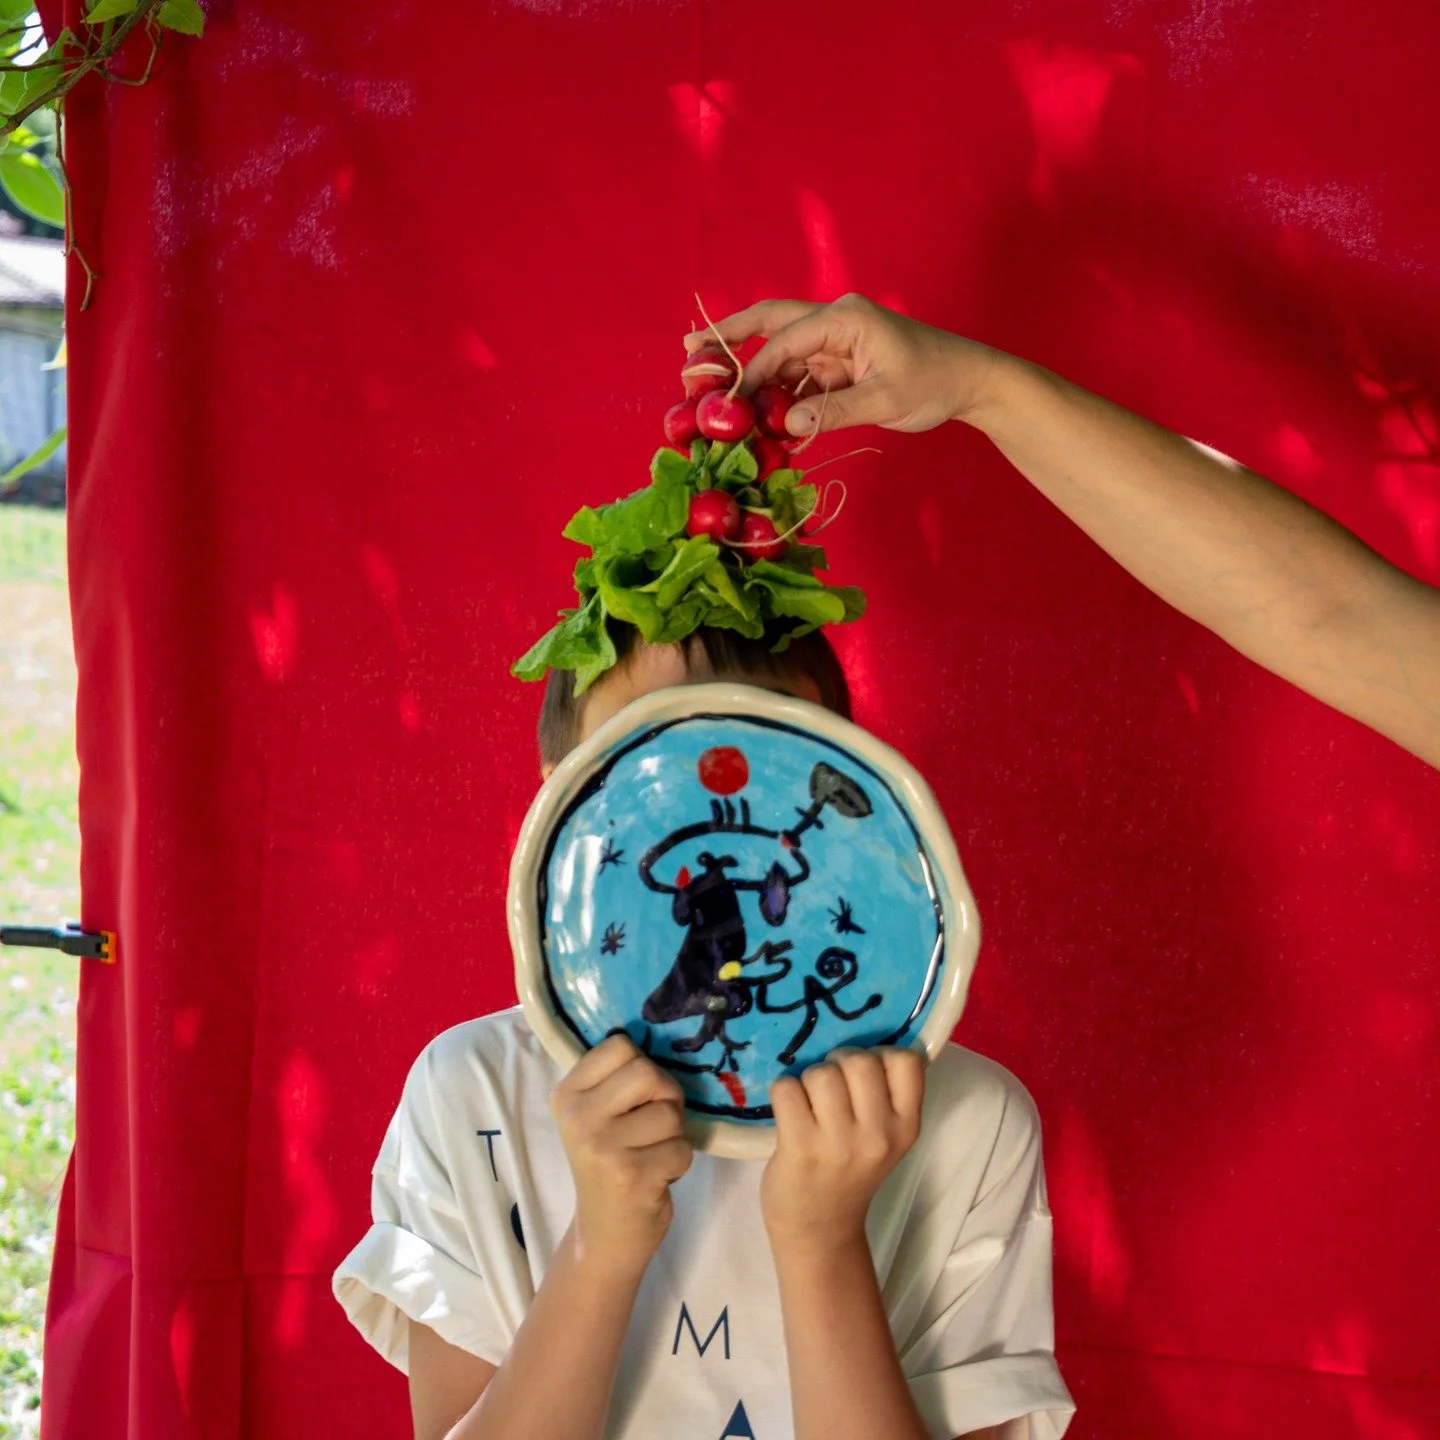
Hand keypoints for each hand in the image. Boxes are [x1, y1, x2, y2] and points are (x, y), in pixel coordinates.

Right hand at [550, 1034, 693, 1271]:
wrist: (604, 1234)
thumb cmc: (610, 1163)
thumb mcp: (597, 1115)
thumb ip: (617, 1079)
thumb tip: (662, 1028)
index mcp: (566, 1094)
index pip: (620, 1045)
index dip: (642, 1070)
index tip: (633, 1101)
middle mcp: (578, 1117)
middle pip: (649, 1073)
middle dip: (665, 1098)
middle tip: (652, 1128)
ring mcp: (602, 1147)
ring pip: (670, 1112)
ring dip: (673, 1136)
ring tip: (650, 1155)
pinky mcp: (632, 1175)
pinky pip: (682, 1148)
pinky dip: (679, 1163)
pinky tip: (656, 1177)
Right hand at [684, 294, 1000, 436]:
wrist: (969, 381)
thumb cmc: (934, 381)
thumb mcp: (886, 399)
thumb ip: (835, 411)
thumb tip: (786, 424)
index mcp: (845, 318)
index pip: (785, 337)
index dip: (752, 365)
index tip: (727, 394)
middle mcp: (835, 323)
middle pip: (771, 324)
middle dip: (730, 338)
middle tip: (689, 351)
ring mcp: (835, 344)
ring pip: (781, 354)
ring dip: (752, 374)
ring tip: (714, 394)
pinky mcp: (839, 366)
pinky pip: (799, 377)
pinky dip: (777, 395)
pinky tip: (756, 416)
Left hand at [761, 1047, 924, 1255]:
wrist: (819, 1228)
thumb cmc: (850, 1170)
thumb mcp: (884, 1136)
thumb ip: (883, 1094)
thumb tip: (861, 1027)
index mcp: (906, 1126)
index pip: (907, 1060)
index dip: (880, 1056)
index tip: (865, 1078)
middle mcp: (879, 1135)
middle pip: (858, 1060)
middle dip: (837, 1064)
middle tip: (830, 1090)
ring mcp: (839, 1143)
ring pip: (821, 1073)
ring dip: (807, 1081)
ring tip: (809, 1105)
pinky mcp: (800, 1147)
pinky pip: (787, 1088)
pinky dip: (783, 1093)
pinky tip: (789, 1115)